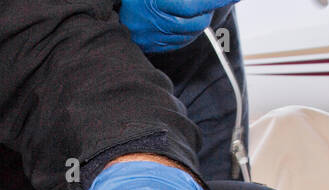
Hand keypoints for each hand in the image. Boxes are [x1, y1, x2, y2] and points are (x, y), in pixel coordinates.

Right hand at [119, 0, 233, 53]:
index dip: (217, 0)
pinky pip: (179, 42)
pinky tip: (180, 19)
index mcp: (154, 1)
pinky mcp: (152, 46)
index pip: (195, 4)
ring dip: (197, 21)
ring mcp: (151, 36)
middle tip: (210, 0)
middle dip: (208, 10)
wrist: (112, 6)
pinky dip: (186, 31)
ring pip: (190, 34)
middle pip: (196, 23)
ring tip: (190, 7)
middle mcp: (152, 21)